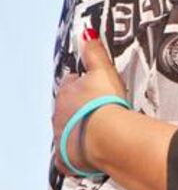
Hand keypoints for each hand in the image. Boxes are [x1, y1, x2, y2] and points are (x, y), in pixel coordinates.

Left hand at [52, 32, 126, 174]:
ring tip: (97, 130)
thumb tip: (86, 33)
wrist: (106, 137)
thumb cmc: (105, 103)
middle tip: (98, 108)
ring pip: (67, 130)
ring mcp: (61, 136)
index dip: (82, 84)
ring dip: (78, 128)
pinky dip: (77, 153)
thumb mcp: (103, 71)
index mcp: (67, 92)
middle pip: (67, 108)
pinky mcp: (66, 157)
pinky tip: (90, 151)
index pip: (71, 83)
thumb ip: (94, 52)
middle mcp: (59, 114)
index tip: (92, 86)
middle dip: (79, 108)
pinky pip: (69, 155)